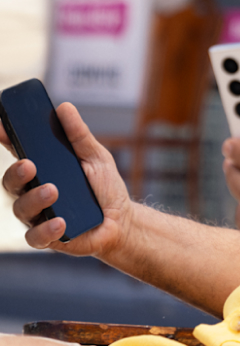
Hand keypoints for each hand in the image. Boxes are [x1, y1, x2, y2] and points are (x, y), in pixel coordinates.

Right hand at [1, 102, 133, 258]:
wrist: (121, 219)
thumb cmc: (104, 186)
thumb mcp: (95, 156)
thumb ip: (78, 135)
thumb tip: (64, 107)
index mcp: (42, 169)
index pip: (18, 153)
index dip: (6, 140)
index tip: (1, 128)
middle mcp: (33, 191)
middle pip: (11, 182)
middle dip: (16, 172)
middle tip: (30, 164)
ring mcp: (38, 215)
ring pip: (21, 209)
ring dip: (34, 199)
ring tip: (53, 190)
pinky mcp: (47, 238)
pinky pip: (36, 237)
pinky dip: (47, 229)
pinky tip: (61, 222)